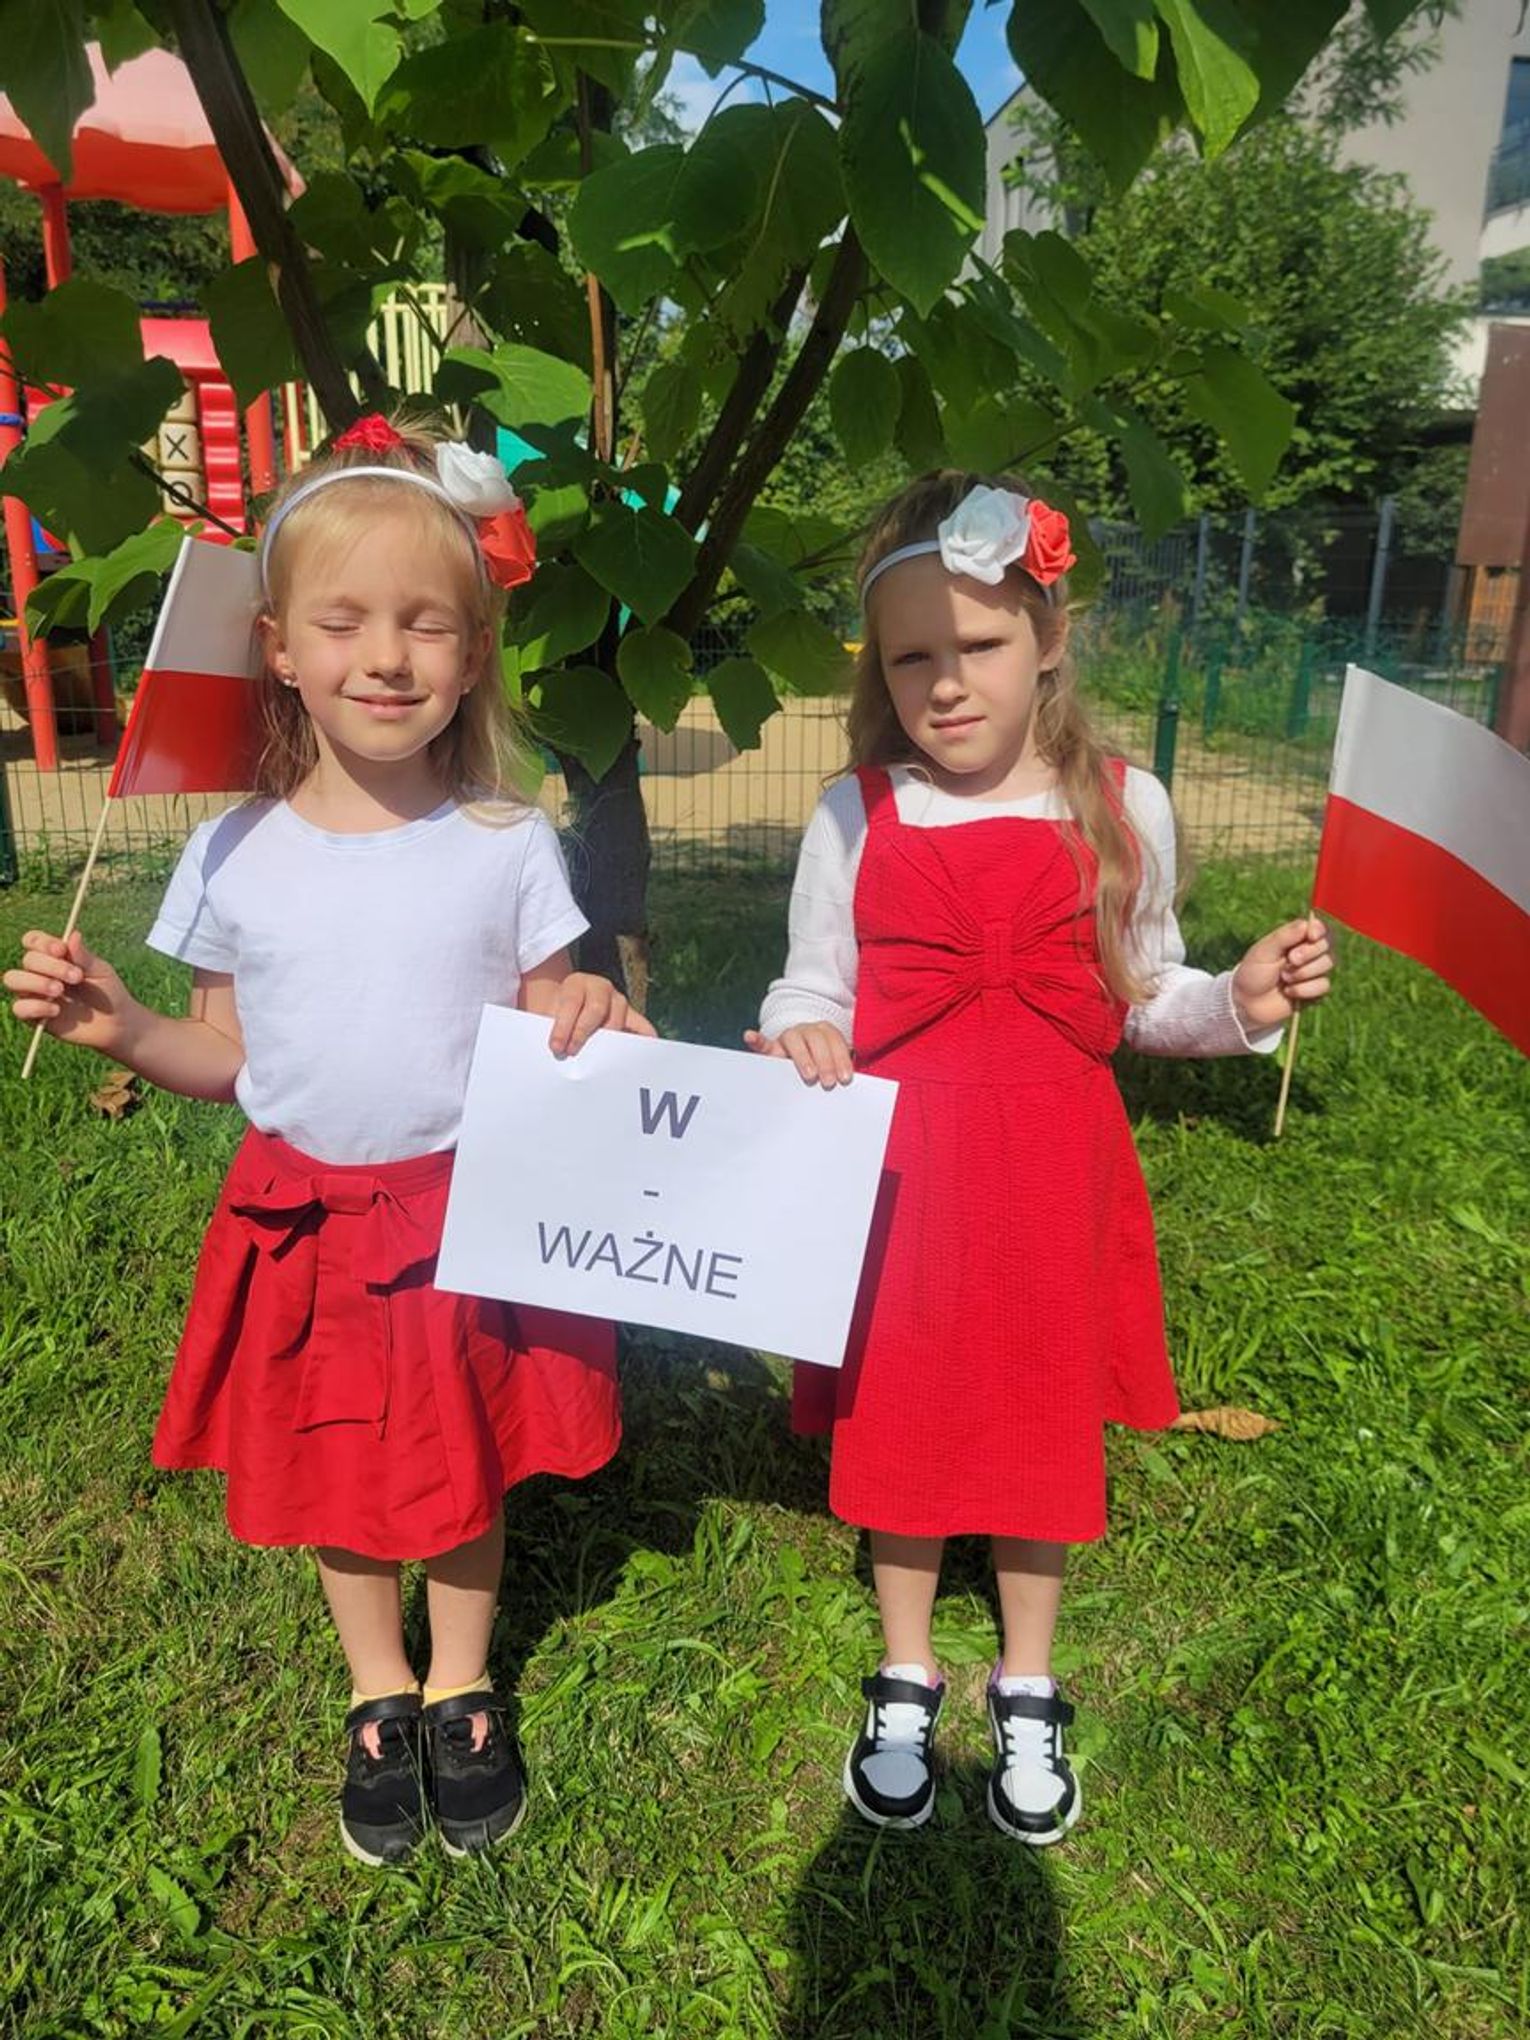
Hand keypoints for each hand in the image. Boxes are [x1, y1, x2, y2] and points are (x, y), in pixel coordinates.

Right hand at [5, 929, 134, 1055]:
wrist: (115, 1023)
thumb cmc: (108, 992)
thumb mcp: (100, 972)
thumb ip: (84, 956)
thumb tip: (73, 934)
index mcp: (54, 956)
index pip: (33, 940)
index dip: (43, 943)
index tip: (62, 950)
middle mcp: (39, 972)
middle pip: (28, 959)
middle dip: (51, 966)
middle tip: (77, 977)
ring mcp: (33, 993)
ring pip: (13, 979)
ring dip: (35, 982)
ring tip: (60, 990)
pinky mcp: (33, 1015)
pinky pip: (18, 1008)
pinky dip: (35, 1006)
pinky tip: (56, 1010)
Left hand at [544, 972, 656, 1056]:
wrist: (562, 1005)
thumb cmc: (553, 1013)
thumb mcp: (546, 1014)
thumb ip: (550, 1028)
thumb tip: (555, 1051)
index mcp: (576, 983)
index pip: (571, 1002)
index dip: (563, 1027)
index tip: (556, 1047)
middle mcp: (600, 987)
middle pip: (597, 1009)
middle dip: (582, 1033)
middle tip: (572, 1053)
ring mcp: (617, 1000)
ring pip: (617, 1019)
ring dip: (605, 1040)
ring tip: (596, 1059)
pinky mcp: (629, 1014)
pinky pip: (640, 1023)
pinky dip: (644, 1033)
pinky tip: (646, 1045)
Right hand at [743, 1023, 853, 1085]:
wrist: (803, 1056)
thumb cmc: (822, 1065)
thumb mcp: (834, 1064)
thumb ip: (840, 1069)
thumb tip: (851, 1083)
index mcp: (825, 1032)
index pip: (835, 1040)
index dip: (841, 1058)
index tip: (845, 1078)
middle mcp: (807, 1031)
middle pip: (816, 1039)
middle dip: (825, 1060)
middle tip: (829, 1082)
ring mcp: (788, 1037)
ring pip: (793, 1039)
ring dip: (803, 1057)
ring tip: (809, 1075)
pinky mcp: (771, 1047)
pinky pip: (763, 1042)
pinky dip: (756, 1039)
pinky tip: (749, 1036)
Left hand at [1231, 915, 1333, 1031]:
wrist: (1248, 1003)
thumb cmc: (1254, 972)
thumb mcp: (1264, 951)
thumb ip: (1284, 936)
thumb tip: (1307, 924)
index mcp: (1297, 938)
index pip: (1319, 927)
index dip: (1319, 930)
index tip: (1311, 936)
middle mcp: (1310, 952)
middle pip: (1327, 944)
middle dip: (1308, 953)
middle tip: (1290, 960)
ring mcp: (1315, 971)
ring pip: (1328, 964)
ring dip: (1303, 972)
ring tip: (1284, 977)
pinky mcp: (1317, 991)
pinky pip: (1324, 985)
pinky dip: (1303, 989)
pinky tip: (1289, 992)